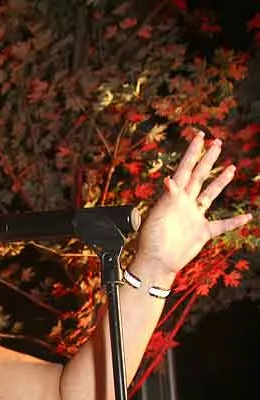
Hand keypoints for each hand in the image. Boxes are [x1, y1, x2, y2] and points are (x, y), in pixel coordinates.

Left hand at [136, 132, 252, 280]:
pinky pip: (222, 225)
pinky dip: (234, 222)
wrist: (157, 263)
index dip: (193, 153)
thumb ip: (167, 197)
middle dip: (208, 159)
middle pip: (199, 176)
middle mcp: (185, 203)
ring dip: (221, 182)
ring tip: (231, 168)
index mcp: (174, 197)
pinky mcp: (202, 232)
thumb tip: (169, 179)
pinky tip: (247, 217)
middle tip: (217, 143)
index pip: (185, 169)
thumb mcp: (157, 216)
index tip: (200, 136)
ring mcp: (194, 217)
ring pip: (210, 195)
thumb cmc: (151, 241)